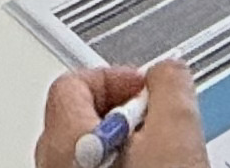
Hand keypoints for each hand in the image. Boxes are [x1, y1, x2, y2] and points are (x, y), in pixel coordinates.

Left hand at [36, 61, 203, 167]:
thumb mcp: (177, 131)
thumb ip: (170, 85)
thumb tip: (166, 71)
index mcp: (64, 138)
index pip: (72, 82)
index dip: (116, 77)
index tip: (146, 87)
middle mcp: (52, 164)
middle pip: (78, 115)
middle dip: (121, 111)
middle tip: (155, 121)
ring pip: (86, 147)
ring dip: (122, 141)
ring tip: (158, 155)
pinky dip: (118, 164)